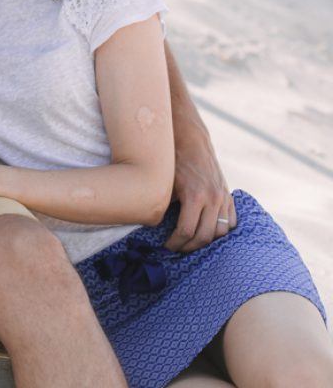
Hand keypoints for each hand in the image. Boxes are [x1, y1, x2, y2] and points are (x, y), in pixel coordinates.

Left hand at [165, 121, 236, 251]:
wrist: (190, 139)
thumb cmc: (172, 160)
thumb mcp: (166, 183)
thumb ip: (165, 206)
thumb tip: (156, 227)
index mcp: (195, 195)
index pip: (186, 231)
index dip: (175, 243)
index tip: (167, 246)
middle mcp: (213, 198)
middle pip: (205, 236)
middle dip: (189, 246)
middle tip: (177, 248)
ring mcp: (223, 196)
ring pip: (221, 232)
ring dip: (207, 241)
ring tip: (192, 242)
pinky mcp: (228, 195)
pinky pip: (232, 221)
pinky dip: (222, 231)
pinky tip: (209, 232)